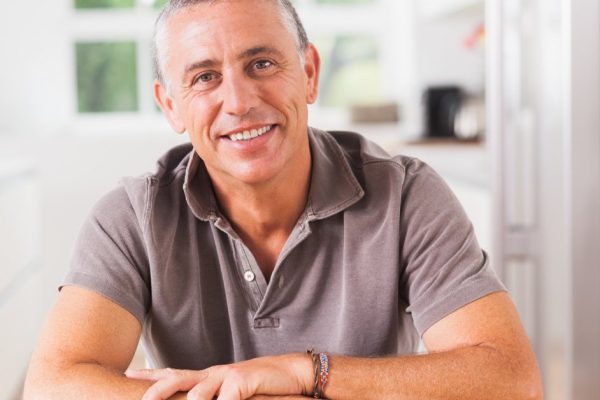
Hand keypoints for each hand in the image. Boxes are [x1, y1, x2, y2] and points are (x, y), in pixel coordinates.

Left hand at [125, 353, 311, 399]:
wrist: (291, 372)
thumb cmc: (260, 385)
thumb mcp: (232, 391)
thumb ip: (214, 396)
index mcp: (208, 375)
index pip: (174, 373)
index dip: (150, 374)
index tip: (127, 374)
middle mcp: (213, 373)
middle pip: (177, 379)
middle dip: (156, 390)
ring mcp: (228, 376)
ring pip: (198, 393)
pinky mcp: (243, 382)